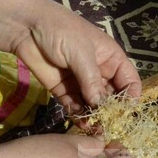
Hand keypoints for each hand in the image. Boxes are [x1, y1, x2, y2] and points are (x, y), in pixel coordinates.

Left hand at [0, 0, 141, 113]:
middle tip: (109, 126)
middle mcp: (99, 72)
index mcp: (111, 58)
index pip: (129, 81)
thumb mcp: (82, 53)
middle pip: (112, 97)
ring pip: (94, 105)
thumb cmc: (61, 31)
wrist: (26, 28)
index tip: (126, 112)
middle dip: (111, 112)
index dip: (131, 97)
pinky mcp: (63, 90)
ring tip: (95, 129)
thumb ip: (92, 81)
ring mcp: (81, 82)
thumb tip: (102, 106)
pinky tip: (81, 123)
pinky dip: (79, 116)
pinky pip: (75, 106)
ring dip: (95, 117)